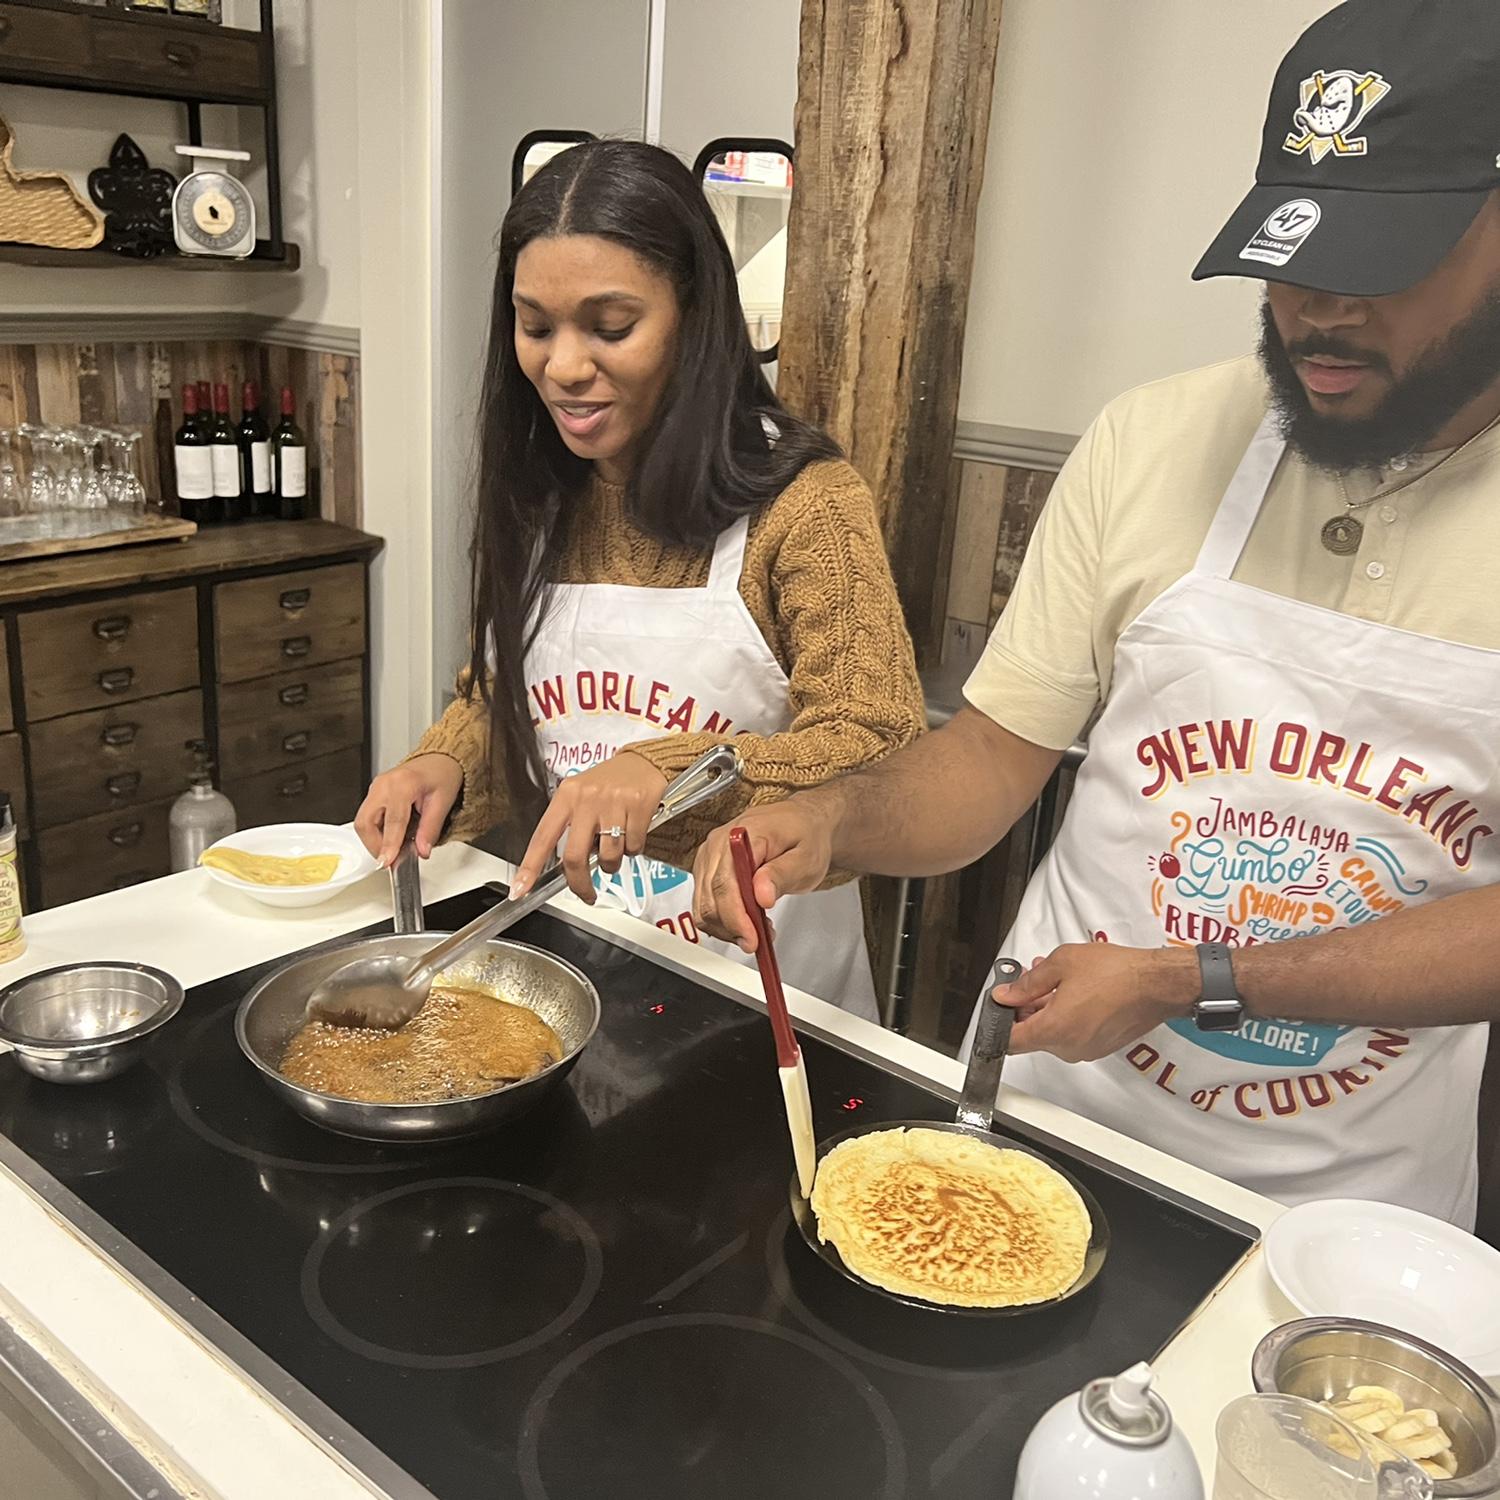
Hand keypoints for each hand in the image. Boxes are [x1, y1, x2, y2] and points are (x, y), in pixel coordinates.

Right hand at [353, 753, 463, 866]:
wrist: (439, 759)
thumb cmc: (442, 774)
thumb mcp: (443, 802)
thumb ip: (430, 829)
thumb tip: (421, 851)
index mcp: (403, 783)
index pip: (392, 821)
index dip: (389, 845)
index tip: (388, 862)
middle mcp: (384, 784)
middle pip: (366, 822)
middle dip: (375, 845)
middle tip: (392, 858)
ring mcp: (376, 787)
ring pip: (362, 822)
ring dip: (375, 840)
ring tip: (395, 847)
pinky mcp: (374, 793)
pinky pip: (367, 817)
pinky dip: (377, 831)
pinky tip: (393, 835)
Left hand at [512, 753, 668, 902]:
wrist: (643, 761)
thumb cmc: (609, 783)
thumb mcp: (581, 796)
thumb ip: (571, 826)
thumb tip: (566, 867)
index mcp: (566, 796)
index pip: (542, 837)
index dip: (529, 866)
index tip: (520, 889)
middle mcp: (586, 798)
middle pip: (575, 856)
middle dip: (580, 883)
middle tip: (587, 894)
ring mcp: (612, 802)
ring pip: (609, 855)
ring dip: (613, 863)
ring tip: (616, 848)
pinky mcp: (637, 806)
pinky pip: (633, 846)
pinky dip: (633, 849)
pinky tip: (632, 833)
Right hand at [692, 793, 838, 951]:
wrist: (802, 822)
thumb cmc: (804, 835)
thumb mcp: (805, 857)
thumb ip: (782, 874)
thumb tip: (762, 894)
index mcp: (741, 835)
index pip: (725, 882)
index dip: (735, 916)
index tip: (751, 938)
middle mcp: (718, 844)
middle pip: (710, 898)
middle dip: (732, 927)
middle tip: (759, 941)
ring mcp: (709, 856)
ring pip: (703, 906)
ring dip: (727, 926)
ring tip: (757, 930)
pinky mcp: (708, 869)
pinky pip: (706, 903)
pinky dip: (723, 919)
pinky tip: (746, 921)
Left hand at [994, 943, 1198, 1061]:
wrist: (1156, 984)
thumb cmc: (1116, 973)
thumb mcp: (1061, 964)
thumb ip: (1027, 983)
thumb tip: (1006, 994)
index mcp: (1054, 1030)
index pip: (1011, 1042)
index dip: (1001, 1022)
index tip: (1002, 1006)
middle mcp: (1068, 1047)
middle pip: (1031, 1035)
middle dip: (1026, 1008)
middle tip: (1030, 981)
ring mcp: (1086, 1050)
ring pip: (1052, 1033)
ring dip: (1047, 1008)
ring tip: (1054, 979)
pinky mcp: (1100, 1047)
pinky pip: (1071, 1034)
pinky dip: (1066, 1016)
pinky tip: (1072, 991)